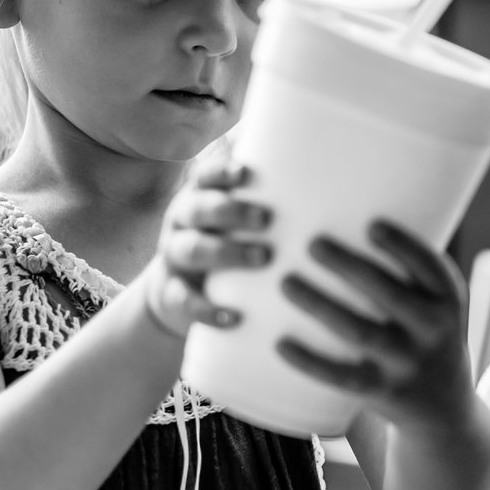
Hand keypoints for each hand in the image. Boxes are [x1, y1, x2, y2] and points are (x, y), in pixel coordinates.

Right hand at [141, 161, 270, 338]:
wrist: (181, 292)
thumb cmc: (227, 242)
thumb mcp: (235, 219)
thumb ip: (264, 198)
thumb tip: (317, 175)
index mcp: (199, 197)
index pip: (205, 176)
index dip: (221, 173)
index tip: (245, 172)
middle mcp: (183, 222)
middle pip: (199, 209)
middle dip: (231, 211)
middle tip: (266, 218)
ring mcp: (174, 257)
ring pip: (192, 250)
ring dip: (226, 253)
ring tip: (264, 258)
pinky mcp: (173, 295)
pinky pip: (184, 300)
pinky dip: (208, 309)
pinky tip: (234, 317)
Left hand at [275, 221, 472, 435]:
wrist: (444, 410)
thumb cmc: (426, 335)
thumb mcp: (436, 304)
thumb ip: (407, 271)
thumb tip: (348, 211)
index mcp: (449, 302)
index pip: (431, 268)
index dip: (403, 246)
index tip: (371, 224)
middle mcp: (433, 332)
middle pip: (390, 295)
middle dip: (350, 267)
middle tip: (313, 243)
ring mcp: (407, 364)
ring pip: (360, 332)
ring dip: (321, 305)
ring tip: (286, 281)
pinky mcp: (382, 392)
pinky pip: (341, 377)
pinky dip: (310, 360)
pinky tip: (280, 342)